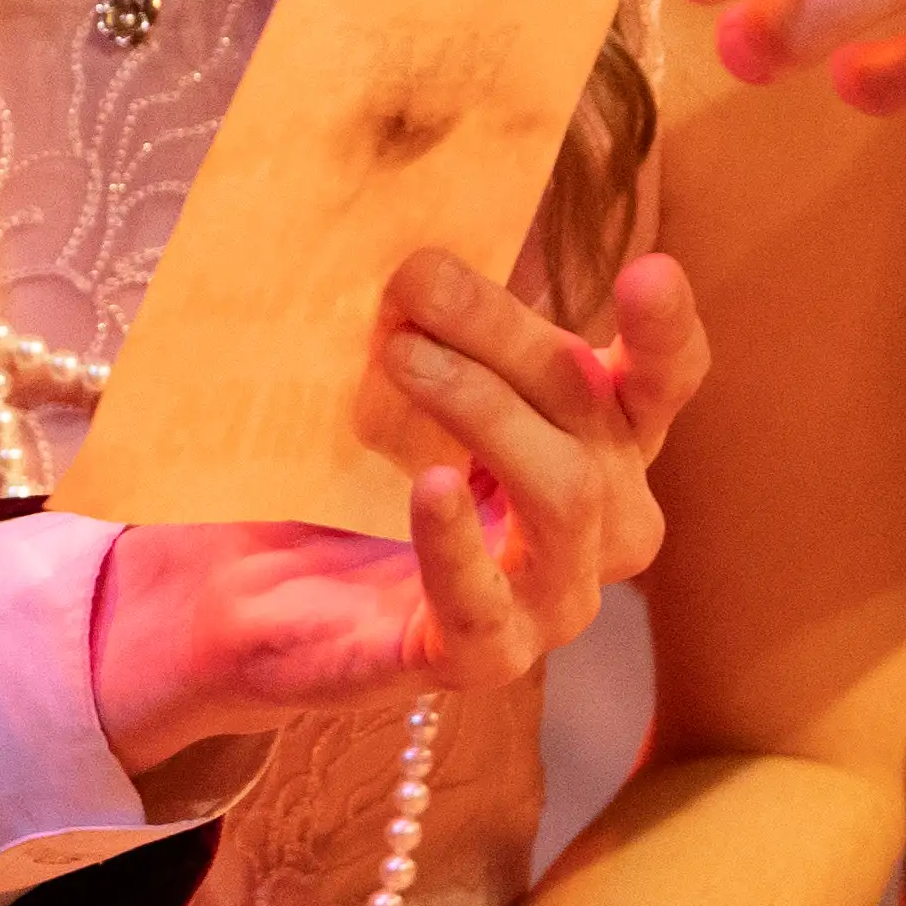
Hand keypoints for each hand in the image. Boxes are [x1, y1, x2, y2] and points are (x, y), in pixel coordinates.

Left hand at [82, 250, 711, 757]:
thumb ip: (425, 323)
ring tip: (402, 360)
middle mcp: (597, 521)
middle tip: (416, 281)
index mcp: (594, 441)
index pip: (661, 383)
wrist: (240, 591)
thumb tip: (417, 246)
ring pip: (566, 500)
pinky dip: (459, 544)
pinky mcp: (480, 658)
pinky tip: (428, 489)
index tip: (648, 270)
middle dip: (507, 338)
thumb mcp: (387, 381)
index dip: (665, 333)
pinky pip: (491, 607)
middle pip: (590, 418)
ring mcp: (550, 598)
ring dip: (488, 415)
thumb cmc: (333, 471)